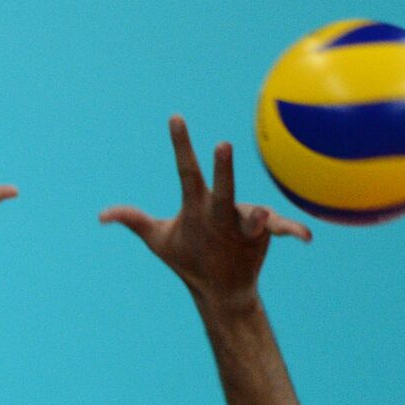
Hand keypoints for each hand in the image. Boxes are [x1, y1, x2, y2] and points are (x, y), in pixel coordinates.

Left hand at [100, 116, 310, 310]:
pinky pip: (281, 231)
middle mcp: (220, 207)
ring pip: (251, 213)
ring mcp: (243, 220)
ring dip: (256, 216)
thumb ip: (133, 219)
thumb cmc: (186, 256)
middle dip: (221, 169)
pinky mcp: (263, 236)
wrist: (215, 286)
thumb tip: (101, 215)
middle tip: (221, 146)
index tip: (175, 118)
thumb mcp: (157, 238)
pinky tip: (304, 238)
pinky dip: (293, 231)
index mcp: (196, 204)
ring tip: (260, 217)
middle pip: (220, 185)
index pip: (186, 170)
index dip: (180, 145)